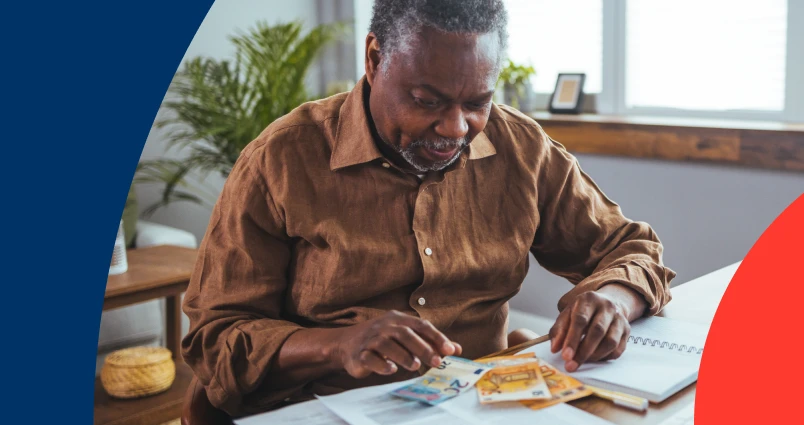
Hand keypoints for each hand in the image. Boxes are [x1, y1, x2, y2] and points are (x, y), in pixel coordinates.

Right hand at [332, 310, 461, 378]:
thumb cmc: (382, 339)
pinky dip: (381, 364)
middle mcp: (384, 326)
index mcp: (398, 319)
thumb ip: (429, 342)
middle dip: (422, 347)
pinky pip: (370, 357)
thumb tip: (456, 349)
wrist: (345, 343)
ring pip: (387, 344)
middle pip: (405, 333)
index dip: (436, 337)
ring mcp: (370, 339)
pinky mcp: (359, 354)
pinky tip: (391, 370)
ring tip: (415, 366)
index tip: (450, 350)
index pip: (421, 325)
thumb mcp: (406, 336)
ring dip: (403, 355)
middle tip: (436, 362)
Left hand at [549, 285, 642, 371]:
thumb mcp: (567, 315)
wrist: (605, 304)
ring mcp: (620, 318)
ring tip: (581, 361)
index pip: (581, 320)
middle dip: (583, 351)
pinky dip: (605, 357)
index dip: (572, 339)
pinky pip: (618, 349)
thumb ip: (559, 330)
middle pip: (597, 331)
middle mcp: (607, 307)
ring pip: (610, 341)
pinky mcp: (627, 330)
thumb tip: (555, 349)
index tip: (565, 356)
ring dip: (594, 356)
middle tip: (572, 365)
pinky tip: (594, 358)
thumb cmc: (583, 312)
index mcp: (589, 299)